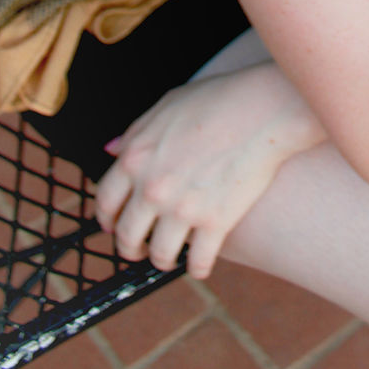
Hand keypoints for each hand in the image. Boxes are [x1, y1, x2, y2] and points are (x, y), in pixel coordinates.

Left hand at [94, 63, 325, 278]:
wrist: (264, 110)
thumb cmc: (219, 100)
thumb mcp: (168, 105)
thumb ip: (136, 132)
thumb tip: (111, 151)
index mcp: (137, 157)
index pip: (105, 201)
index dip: (107, 218)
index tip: (114, 224)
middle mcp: (153, 188)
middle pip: (127, 235)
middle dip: (130, 247)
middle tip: (138, 249)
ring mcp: (183, 209)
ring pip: (160, 255)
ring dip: (162, 260)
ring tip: (170, 257)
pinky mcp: (215, 223)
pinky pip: (197, 262)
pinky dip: (197, 268)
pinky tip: (200, 263)